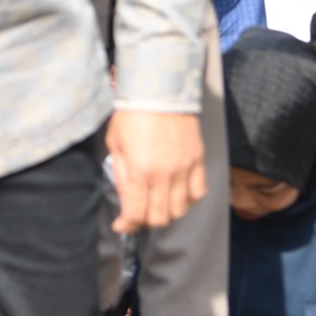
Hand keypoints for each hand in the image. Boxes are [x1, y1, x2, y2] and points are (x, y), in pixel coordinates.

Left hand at [107, 109, 204, 233]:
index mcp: (141, 171)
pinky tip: (178, 194)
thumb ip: (121, 176)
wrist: (160, 91)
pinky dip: (188, 200)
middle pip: (160, 218)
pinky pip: (199, 193)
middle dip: (146, 221)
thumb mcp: (116, 144)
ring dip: (167, 213)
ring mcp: (185, 169)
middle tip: (139, 213)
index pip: (136, 214)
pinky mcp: (198, 161)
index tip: (122, 224)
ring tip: (157, 203)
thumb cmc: (133, 114)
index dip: (127, 225)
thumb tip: (125, 201)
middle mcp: (165, 175)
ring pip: (181, 210)